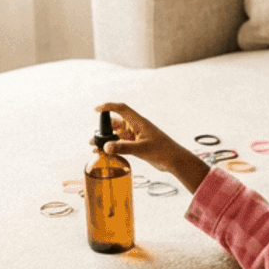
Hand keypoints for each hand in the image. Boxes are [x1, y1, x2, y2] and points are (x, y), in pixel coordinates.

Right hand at [94, 103, 208, 191]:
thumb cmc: (163, 151)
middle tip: (94, 138)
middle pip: (116, 123)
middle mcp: (137, 128)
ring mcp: (136, 137)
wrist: (175, 161)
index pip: (122, 109)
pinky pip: (121, 144)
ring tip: (94, 147)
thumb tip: (105, 147)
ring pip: (117, 135)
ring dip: (107, 140)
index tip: (97, 109)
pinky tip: (105, 153)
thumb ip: (123, 148)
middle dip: (104, 129)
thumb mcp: (141, 148)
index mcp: (139, 122)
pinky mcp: (137, 147)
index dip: (109, 107)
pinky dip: (113, 147)